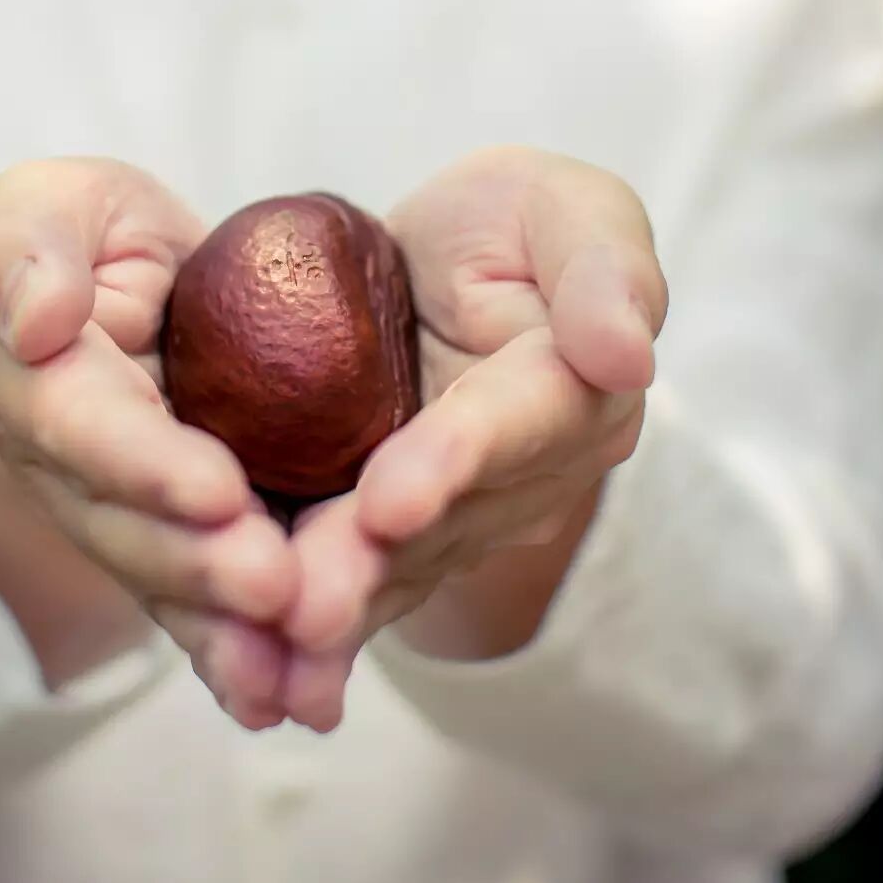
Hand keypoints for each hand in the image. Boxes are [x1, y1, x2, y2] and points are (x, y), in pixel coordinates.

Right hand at [0, 157, 298, 726]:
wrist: (135, 292)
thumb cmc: (90, 235)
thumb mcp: (55, 202)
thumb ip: (25, 242)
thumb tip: (34, 320)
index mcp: (28, 378)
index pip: (79, 425)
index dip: (142, 463)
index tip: (216, 492)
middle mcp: (63, 467)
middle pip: (126, 526)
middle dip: (198, 564)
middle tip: (276, 588)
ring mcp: (114, 518)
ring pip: (165, 582)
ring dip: (225, 629)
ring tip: (294, 664)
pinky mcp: (171, 546)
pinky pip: (198, 608)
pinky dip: (237, 658)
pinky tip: (291, 698)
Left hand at [273, 147, 668, 729]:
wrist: (450, 266)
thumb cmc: (519, 223)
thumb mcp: (570, 209)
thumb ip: (604, 268)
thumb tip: (627, 354)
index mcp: (577, 394)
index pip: (512, 427)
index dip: (453, 463)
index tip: (392, 503)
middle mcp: (529, 477)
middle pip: (443, 520)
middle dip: (371, 564)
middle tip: (302, 606)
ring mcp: (462, 517)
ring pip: (394, 565)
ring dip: (336, 607)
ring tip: (271, 644)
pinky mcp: (394, 535)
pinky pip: (355, 578)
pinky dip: (306, 630)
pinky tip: (256, 674)